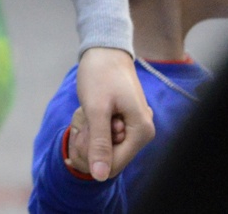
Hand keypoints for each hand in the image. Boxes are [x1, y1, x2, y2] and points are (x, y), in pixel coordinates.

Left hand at [74, 47, 154, 181]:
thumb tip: (99, 176)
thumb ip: (99, 143)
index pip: (114, 164)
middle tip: (86, 114)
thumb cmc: (100, 75)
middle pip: (110, 156)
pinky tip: (92, 108)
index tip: (82, 128)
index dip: (92, 152)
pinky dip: (95, 126)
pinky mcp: (126, 121)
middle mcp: (144, 133)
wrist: (105, 50)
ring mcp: (136, 127)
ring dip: (92, 133)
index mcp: (142, 132)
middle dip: (91, 141)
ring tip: (89, 109)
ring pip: (107, 145)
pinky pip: (107, 134)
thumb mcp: (96, 109)